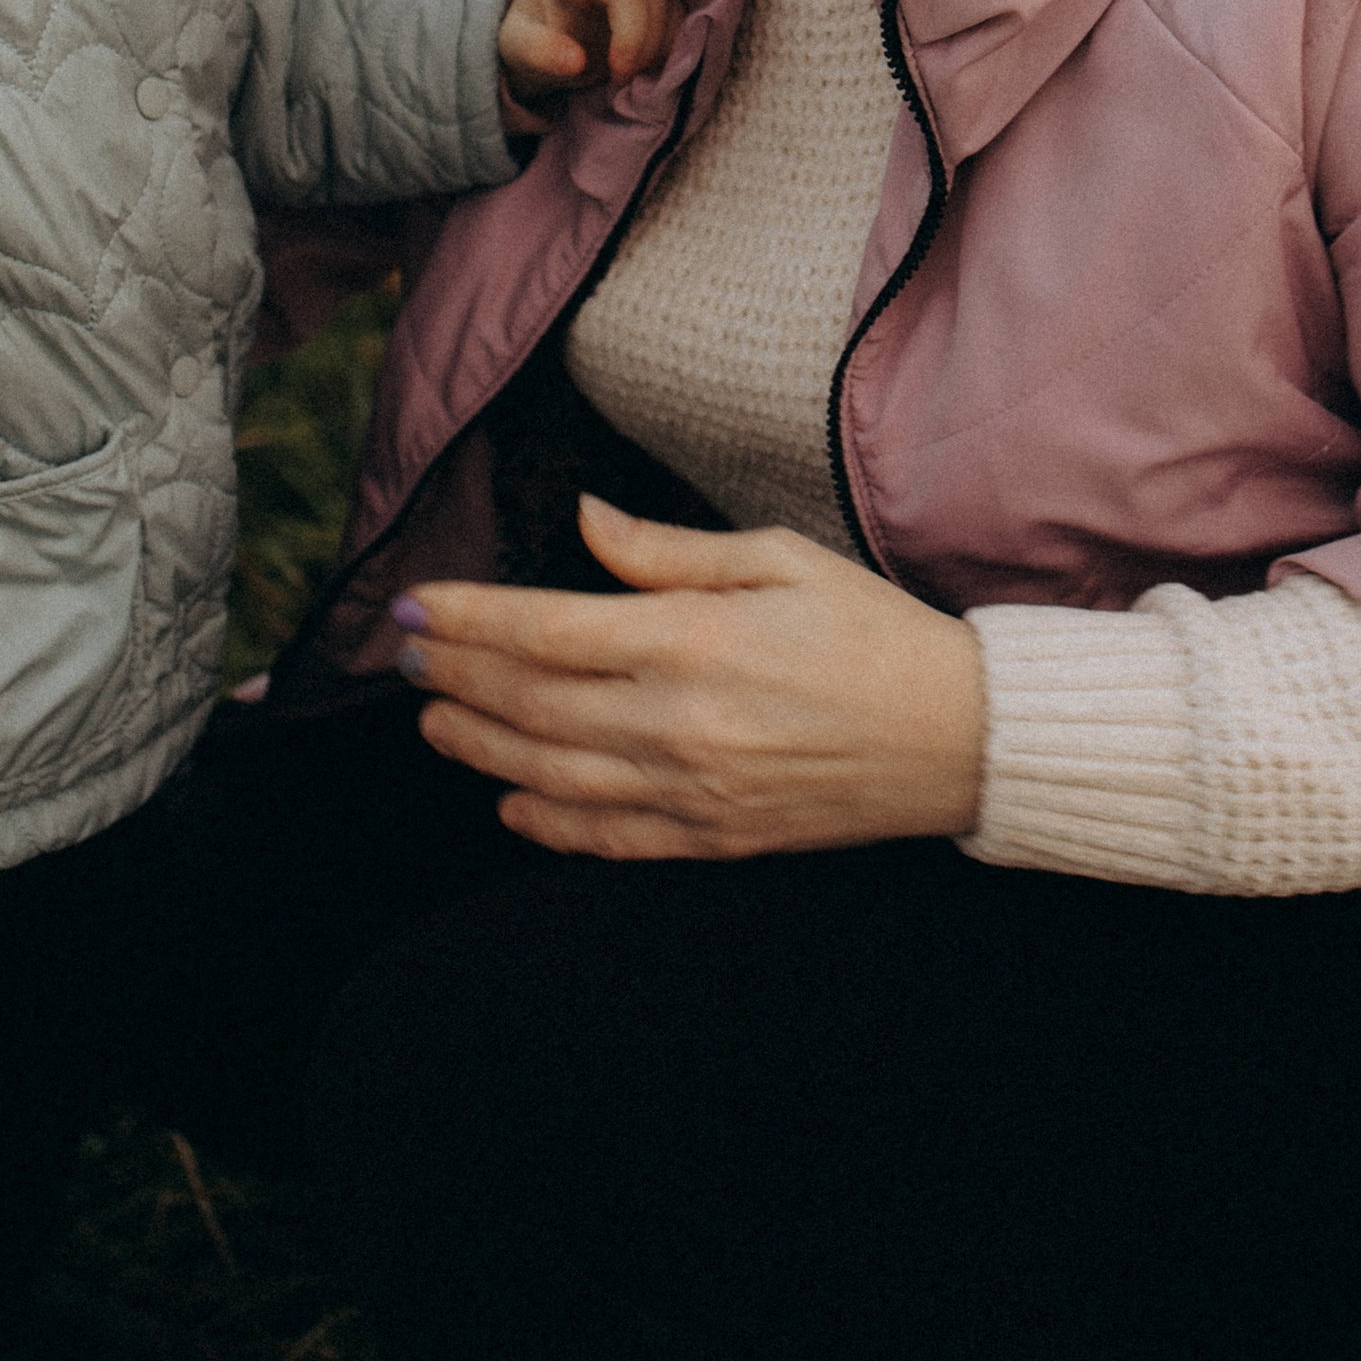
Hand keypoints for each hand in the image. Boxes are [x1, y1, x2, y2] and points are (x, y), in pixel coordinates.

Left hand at [393, 497, 987, 859]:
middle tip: (402, 656)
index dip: (469, 617)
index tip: (415, 602)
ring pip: (551, 776)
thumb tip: (587, 521)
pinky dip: (546, 825)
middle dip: (454, 678)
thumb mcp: (780, 558)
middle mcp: (681, 722)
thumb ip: (670, 550)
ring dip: (479, 749)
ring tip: (433, 722)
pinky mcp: (713, 839)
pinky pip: (607, 839)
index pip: (547, 629)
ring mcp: (694, 791)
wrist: (958, 736)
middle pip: (530, 704)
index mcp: (697, 640)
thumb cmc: (874, 632)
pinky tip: (509, 804)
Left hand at [497, 0, 681, 111]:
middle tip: (619, 73)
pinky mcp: (661, 3)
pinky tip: (647, 69)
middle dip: (633, 31)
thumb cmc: (532, 35)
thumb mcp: (516, 46)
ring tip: (625, 77)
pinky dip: (669, 49)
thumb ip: (536, 49)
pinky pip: (680, 21)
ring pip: (662, 3)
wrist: (555, 43)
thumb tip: (575, 61)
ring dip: (653, 46)